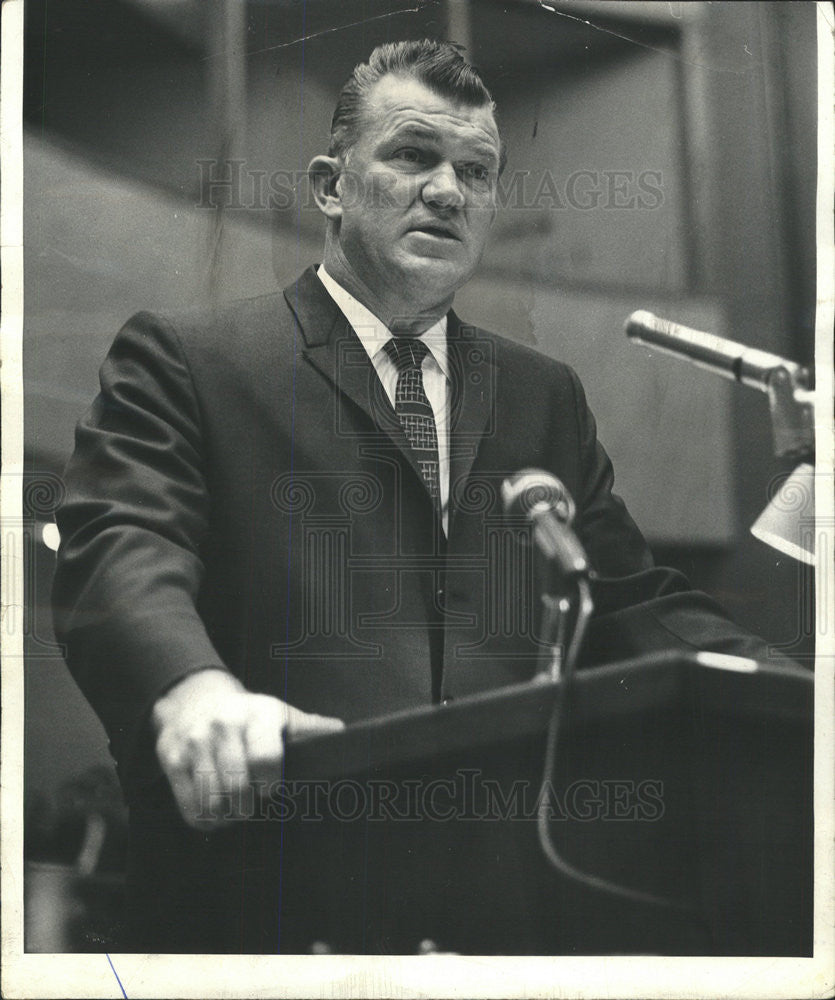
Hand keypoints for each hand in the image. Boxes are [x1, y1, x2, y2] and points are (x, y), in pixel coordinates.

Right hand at [151, 669, 344, 829]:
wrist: (193, 698)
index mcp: (258, 715)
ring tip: (232, 809)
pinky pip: (188, 806)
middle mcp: (224, 726)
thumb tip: (341, 733)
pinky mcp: (171, 758)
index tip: (271, 789)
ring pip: (211, 800)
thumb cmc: (247, 714)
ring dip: (225, 816)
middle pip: (236, 787)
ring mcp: (195, 742)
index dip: (270, 784)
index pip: (265, 758)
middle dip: (247, 806)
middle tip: (250, 803)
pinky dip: (203, 819)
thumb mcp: (279, 714)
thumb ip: (309, 727)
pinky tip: (214, 813)